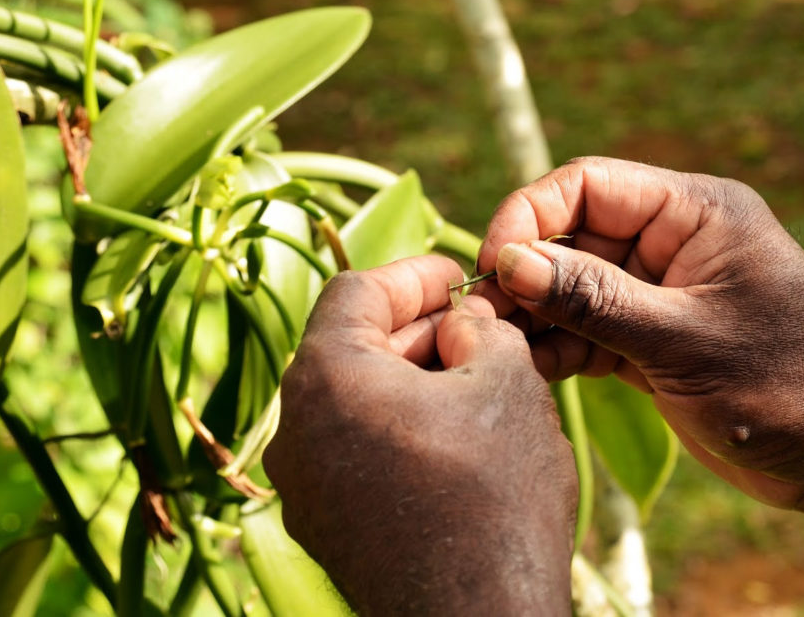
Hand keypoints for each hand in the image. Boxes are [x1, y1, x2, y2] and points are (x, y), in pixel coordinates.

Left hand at [264, 255, 576, 613]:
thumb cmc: (496, 496)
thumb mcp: (507, 381)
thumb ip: (481, 330)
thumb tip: (463, 326)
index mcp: (326, 378)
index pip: (356, 293)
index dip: (413, 277)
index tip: (458, 278)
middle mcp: (296, 431)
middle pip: (351, 347)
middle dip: (417, 329)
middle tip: (475, 326)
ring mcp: (305, 486)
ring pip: (356, 402)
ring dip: (410, 379)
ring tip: (473, 377)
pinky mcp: (326, 527)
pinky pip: (356, 450)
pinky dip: (399, 426)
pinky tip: (454, 432)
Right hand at [477, 156, 803, 510]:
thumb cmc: (787, 386)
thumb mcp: (683, 340)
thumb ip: (594, 299)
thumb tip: (511, 260)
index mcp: (694, 213)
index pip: (589, 184)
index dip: (530, 215)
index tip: (494, 264)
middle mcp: (671, 243)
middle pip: (571, 236)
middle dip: (524, 274)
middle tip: (479, 318)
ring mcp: (658, 293)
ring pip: (571, 287)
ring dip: (533, 315)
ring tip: (494, 348)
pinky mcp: (650, 340)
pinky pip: (587, 330)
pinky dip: (557, 348)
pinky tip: (530, 371)